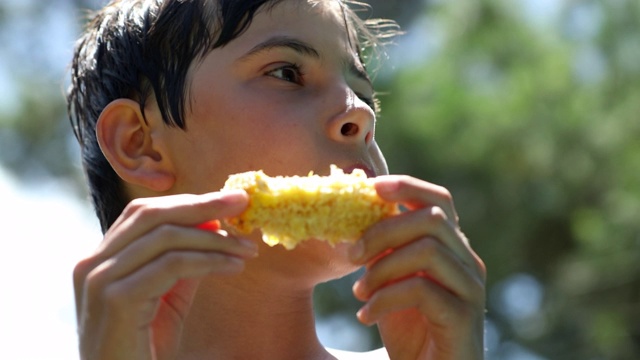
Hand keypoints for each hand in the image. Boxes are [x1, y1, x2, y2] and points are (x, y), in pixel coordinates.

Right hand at [72, 191, 257, 359]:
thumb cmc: (142, 351)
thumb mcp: (166, 300)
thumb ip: (182, 265)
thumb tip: (214, 230)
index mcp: (101, 260)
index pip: (145, 213)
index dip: (189, 202)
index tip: (229, 201)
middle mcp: (92, 264)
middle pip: (152, 214)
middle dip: (202, 205)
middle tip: (242, 203)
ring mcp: (100, 280)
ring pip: (166, 237)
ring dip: (214, 239)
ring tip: (247, 248)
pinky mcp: (117, 299)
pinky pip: (172, 265)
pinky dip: (209, 261)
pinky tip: (234, 266)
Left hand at [349, 176, 485, 359]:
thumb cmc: (408, 326)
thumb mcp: (390, 280)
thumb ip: (384, 250)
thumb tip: (354, 214)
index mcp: (451, 248)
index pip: (439, 201)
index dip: (407, 187)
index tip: (372, 188)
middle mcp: (468, 262)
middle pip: (432, 219)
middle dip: (384, 231)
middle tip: (352, 254)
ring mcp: (470, 289)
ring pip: (429, 250)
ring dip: (383, 268)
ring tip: (359, 292)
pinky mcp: (465, 318)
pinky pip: (423, 290)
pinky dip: (385, 299)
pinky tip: (365, 315)